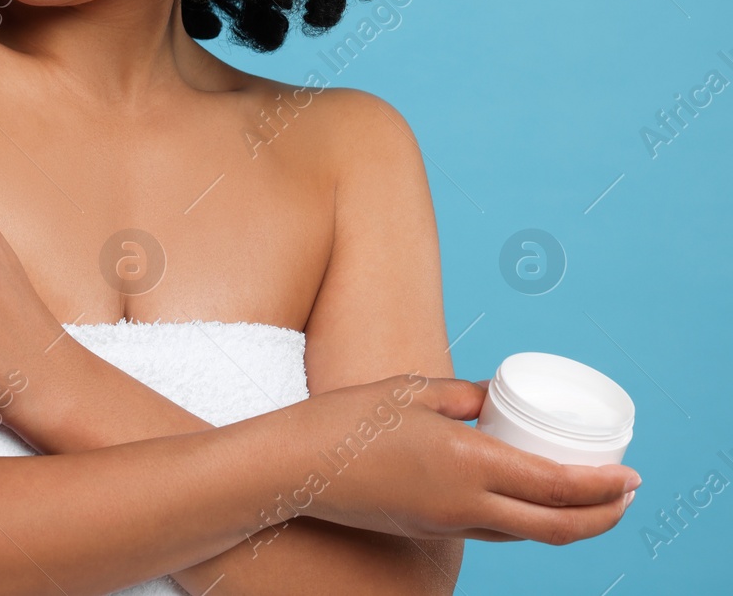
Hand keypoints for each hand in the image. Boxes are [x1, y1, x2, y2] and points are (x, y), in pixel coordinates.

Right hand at [277, 374, 639, 544]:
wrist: (296, 467)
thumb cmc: (348, 420)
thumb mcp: (412, 392)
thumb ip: (463, 397)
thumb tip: (495, 398)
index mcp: (468, 464)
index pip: (557, 487)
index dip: (603, 486)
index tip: (631, 475)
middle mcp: (466, 505)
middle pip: (556, 528)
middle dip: (602, 517)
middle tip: (625, 496)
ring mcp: (447, 523)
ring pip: (526, 534)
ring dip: (567, 523)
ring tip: (585, 499)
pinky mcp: (429, 529)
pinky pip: (494, 532)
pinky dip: (526, 522)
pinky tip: (526, 500)